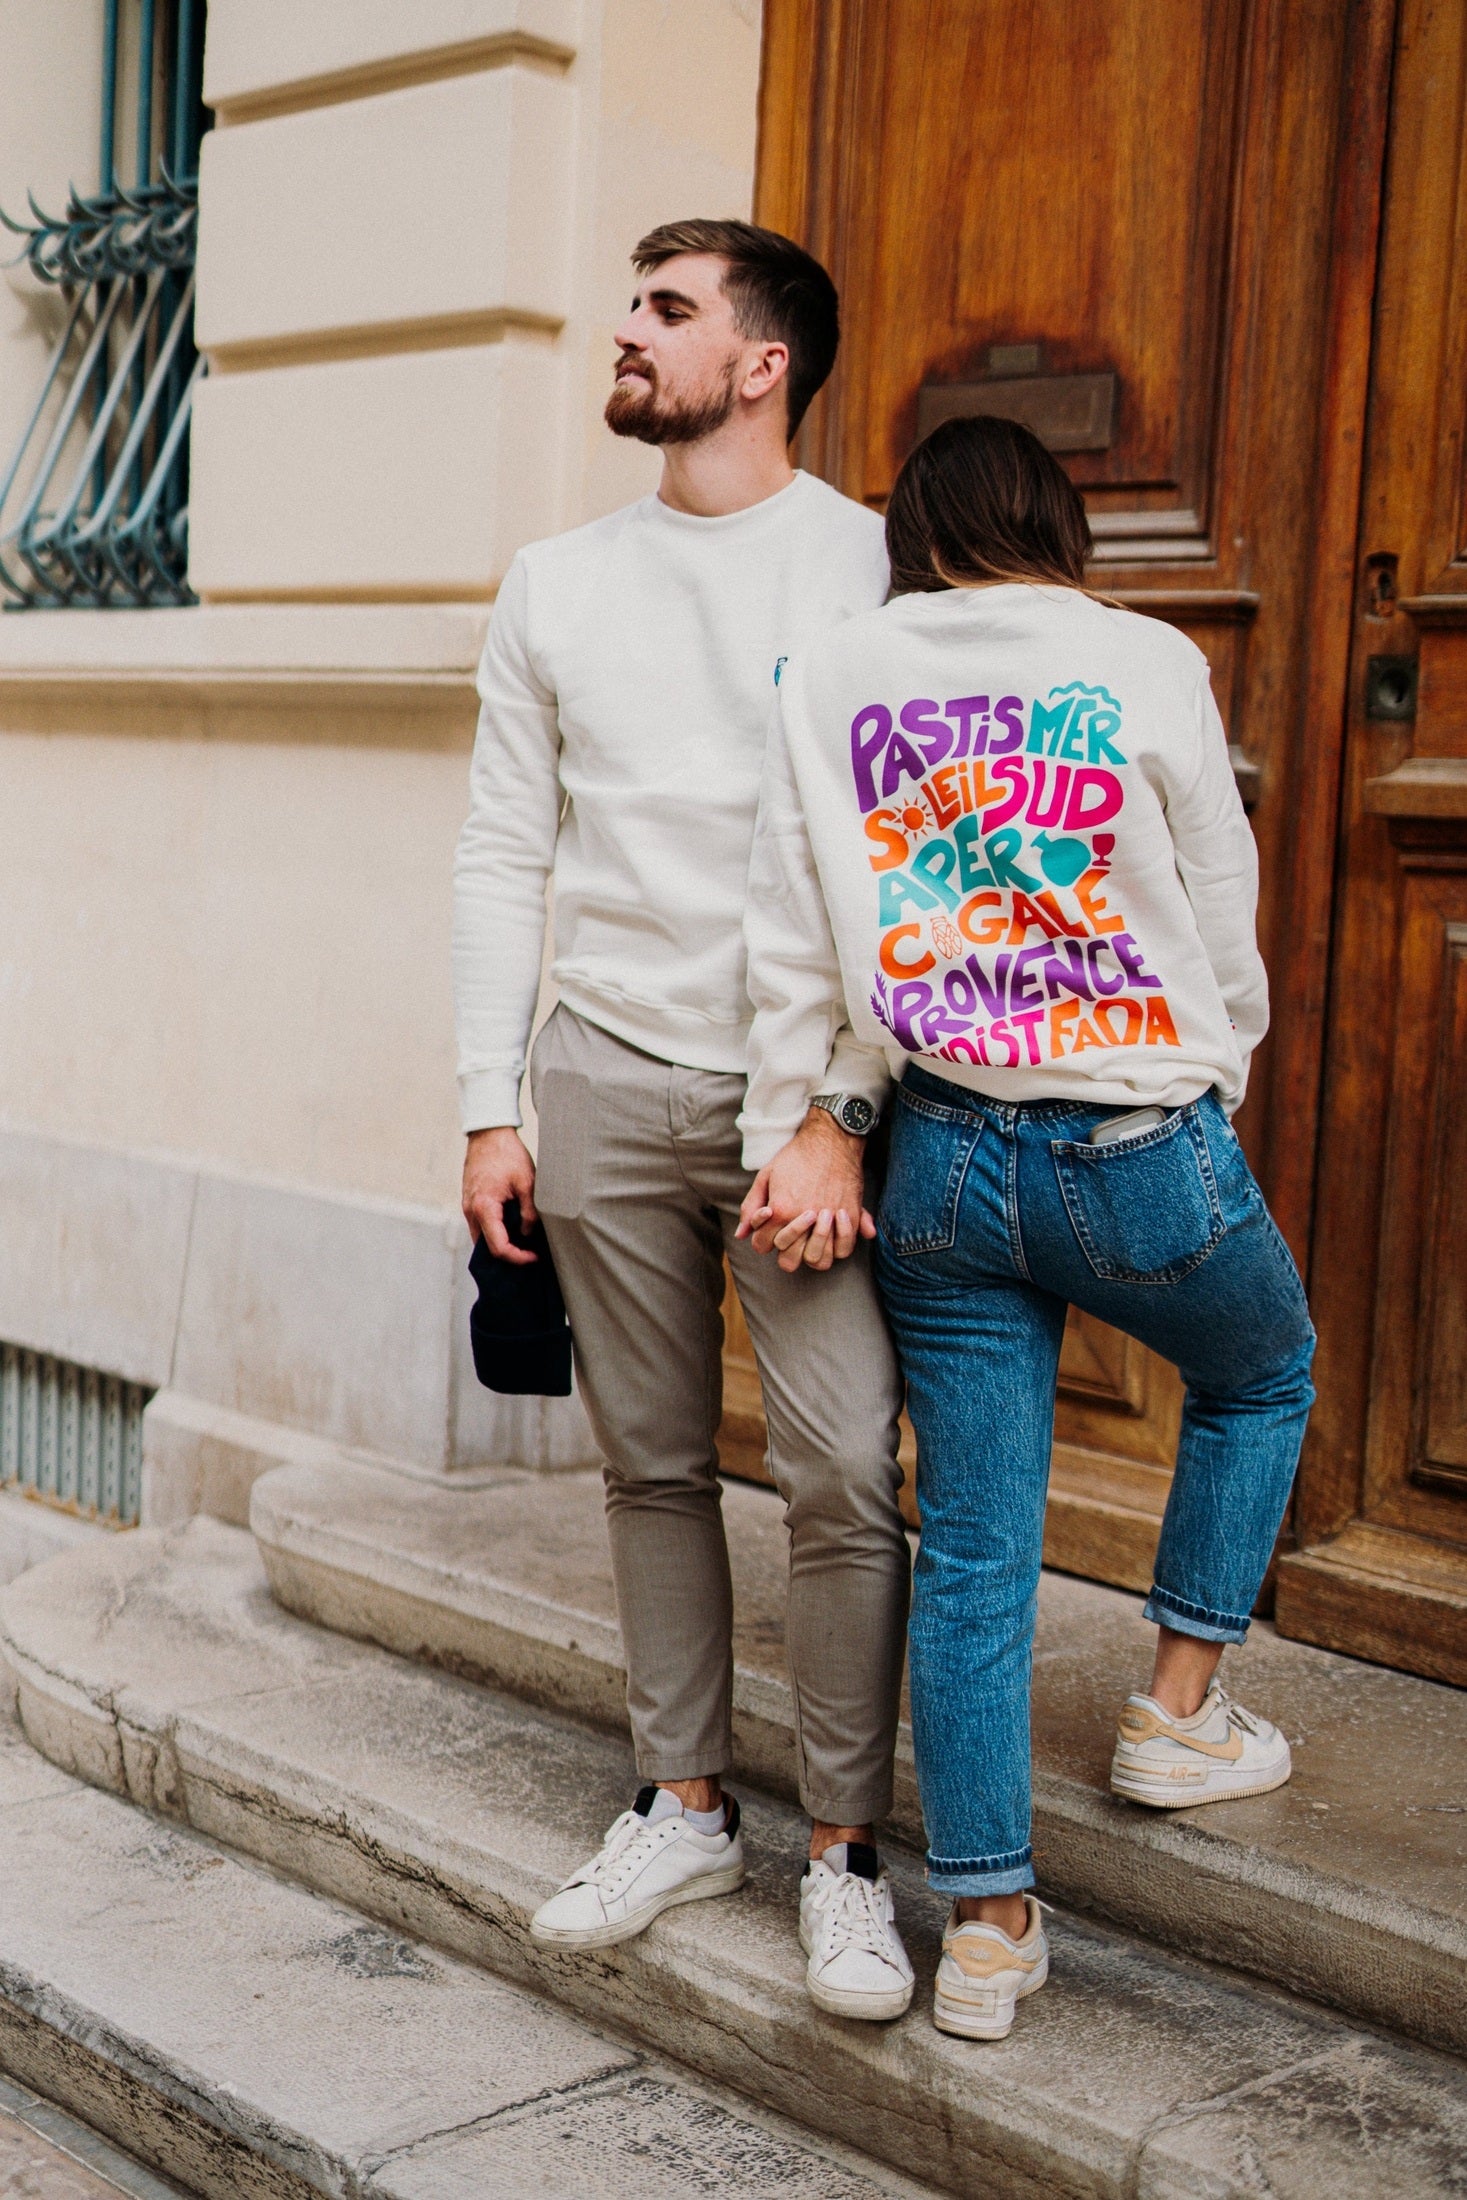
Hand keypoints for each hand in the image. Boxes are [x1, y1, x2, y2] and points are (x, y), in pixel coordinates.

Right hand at [462, 1126, 538, 1264]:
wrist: (489, 1134)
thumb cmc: (508, 1154)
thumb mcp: (527, 1182)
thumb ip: (529, 1211)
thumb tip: (527, 1233)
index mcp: (484, 1208)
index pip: (498, 1247)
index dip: (517, 1258)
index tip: (534, 1257)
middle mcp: (471, 1211)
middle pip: (486, 1248)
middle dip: (508, 1255)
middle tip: (530, 1254)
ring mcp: (467, 1206)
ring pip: (482, 1237)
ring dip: (500, 1244)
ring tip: (523, 1244)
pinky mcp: (469, 1201)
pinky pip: (480, 1225)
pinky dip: (494, 1232)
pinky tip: (511, 1229)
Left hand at [735, 1108, 875, 1272]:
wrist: (830, 1139)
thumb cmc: (796, 1156)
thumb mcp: (766, 1176)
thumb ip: (750, 1206)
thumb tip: (741, 1234)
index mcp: (779, 1210)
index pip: (762, 1246)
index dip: (762, 1240)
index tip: (770, 1230)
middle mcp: (803, 1220)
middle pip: (789, 1261)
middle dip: (786, 1251)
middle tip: (790, 1237)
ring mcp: (829, 1220)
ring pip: (818, 1261)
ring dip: (812, 1253)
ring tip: (810, 1239)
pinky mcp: (850, 1216)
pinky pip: (844, 1249)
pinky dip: (837, 1247)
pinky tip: (831, 1234)